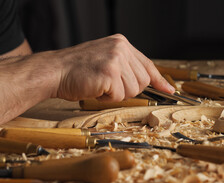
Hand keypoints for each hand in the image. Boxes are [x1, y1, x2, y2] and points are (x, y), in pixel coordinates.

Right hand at [54, 34, 174, 100]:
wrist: (54, 71)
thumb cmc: (78, 70)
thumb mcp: (105, 60)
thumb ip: (126, 67)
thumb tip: (148, 83)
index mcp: (121, 43)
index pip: (147, 64)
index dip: (159, 79)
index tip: (169, 90)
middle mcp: (121, 47)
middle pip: (143, 81)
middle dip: (127, 89)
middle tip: (108, 85)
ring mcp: (116, 59)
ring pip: (133, 90)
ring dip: (116, 94)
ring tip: (99, 85)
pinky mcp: (109, 72)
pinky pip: (119, 96)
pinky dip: (107, 98)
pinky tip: (95, 88)